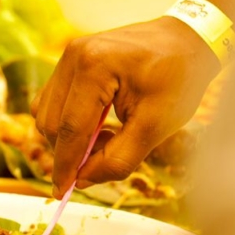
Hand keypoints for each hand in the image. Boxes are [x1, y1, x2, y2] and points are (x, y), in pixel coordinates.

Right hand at [33, 17, 220, 196]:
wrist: (188, 40)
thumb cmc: (179, 80)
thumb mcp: (155, 127)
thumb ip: (118, 159)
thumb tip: (82, 180)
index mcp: (95, 68)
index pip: (70, 129)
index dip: (64, 166)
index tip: (61, 194)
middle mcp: (74, 56)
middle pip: (52, 123)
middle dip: (71, 151)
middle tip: (106, 156)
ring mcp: (69, 54)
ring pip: (47, 113)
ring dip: (69, 137)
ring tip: (107, 137)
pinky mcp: (70, 59)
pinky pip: (53, 100)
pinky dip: (69, 121)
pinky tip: (98, 124)